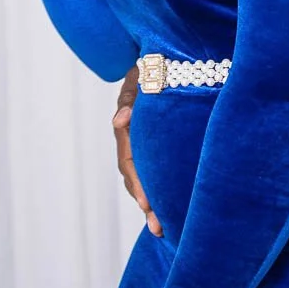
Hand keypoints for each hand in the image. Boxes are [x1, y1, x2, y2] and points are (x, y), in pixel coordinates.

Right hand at [113, 69, 162, 237]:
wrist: (160, 59)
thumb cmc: (152, 64)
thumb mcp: (140, 74)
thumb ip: (129, 95)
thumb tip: (120, 120)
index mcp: (126, 126)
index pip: (129, 161)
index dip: (139, 184)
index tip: (147, 204)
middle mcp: (130, 139)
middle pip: (134, 177)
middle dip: (146, 203)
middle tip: (158, 227)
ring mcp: (140, 143)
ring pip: (141, 178)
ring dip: (150, 203)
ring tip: (161, 229)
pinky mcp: (154, 146)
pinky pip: (152, 171)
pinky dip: (157, 191)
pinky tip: (168, 210)